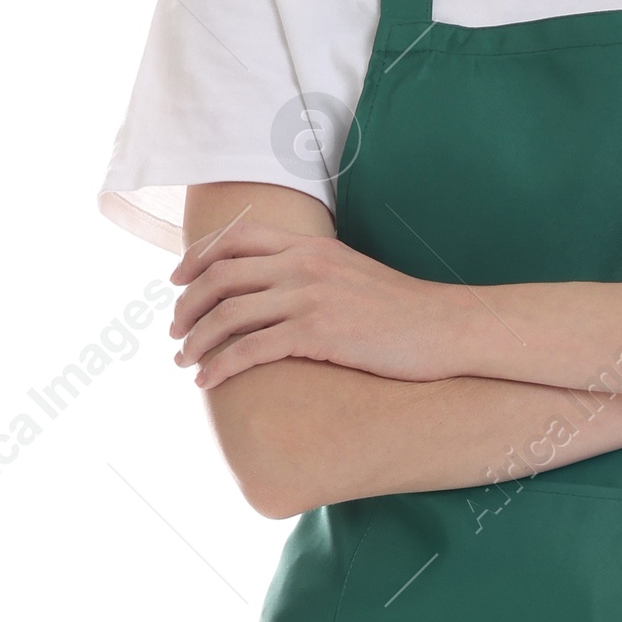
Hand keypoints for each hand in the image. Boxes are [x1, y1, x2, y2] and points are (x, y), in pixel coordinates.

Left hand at [169, 213, 442, 387]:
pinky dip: (221, 366)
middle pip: (221, 276)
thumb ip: (313, 274)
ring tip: (183, 362)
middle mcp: (304, 265)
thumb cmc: (404, 312)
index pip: (236, 239)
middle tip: (174, 331)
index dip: (197, 257)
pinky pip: (252, 349)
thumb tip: (280, 293)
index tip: (177, 281)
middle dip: (187, 305)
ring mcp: (311, 297)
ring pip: (229, 315)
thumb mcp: (352, 276)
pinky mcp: (319, 333)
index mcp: (310, 247)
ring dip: (197, 340)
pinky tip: (207, 382)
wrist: (447, 328)